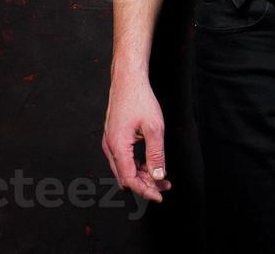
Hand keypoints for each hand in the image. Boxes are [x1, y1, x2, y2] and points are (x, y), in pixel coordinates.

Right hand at [102, 77, 172, 203]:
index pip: (129, 179)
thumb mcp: (154, 128)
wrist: (128, 79)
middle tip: (165, 187)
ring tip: (161, 177)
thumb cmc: (140, 99)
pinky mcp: (113, 138)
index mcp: (117, 146)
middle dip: (145, 185)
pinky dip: (137, 165)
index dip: (145, 190)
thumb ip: (156, 154)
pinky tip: (150, 164)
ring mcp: (110, 142)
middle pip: (125, 177)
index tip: (160, 196)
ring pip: (124, 169)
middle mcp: (110, 147)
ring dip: (142, 176)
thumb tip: (158, 177)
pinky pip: (123, 159)